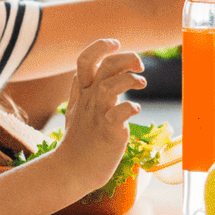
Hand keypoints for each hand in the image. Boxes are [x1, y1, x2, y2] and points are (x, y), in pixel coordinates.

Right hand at [56, 39, 144, 191]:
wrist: (73, 170)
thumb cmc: (80, 140)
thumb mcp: (78, 109)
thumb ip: (86, 88)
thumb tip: (100, 69)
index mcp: (82, 93)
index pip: (85, 60)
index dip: (100, 47)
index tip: (116, 44)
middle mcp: (89, 100)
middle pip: (103, 67)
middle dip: (124, 58)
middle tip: (140, 64)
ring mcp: (97, 115)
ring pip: (109, 86)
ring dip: (129, 79)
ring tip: (141, 83)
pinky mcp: (107, 132)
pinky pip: (118, 114)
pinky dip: (130, 107)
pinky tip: (136, 109)